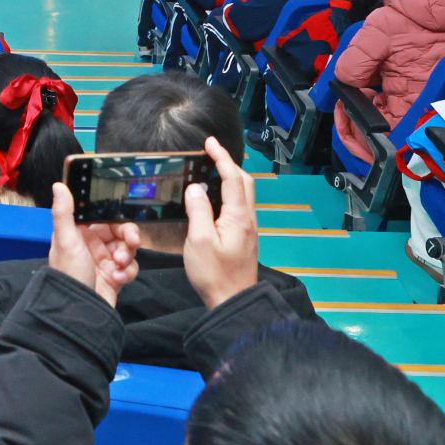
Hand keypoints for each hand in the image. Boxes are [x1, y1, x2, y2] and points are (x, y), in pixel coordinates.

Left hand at [49, 182, 140, 307]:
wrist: (79, 310)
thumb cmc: (69, 274)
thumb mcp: (65, 241)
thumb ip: (63, 213)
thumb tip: (58, 185)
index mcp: (78, 233)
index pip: (102, 216)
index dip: (115, 216)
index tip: (124, 219)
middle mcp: (91, 245)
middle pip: (119, 231)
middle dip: (128, 237)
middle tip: (132, 243)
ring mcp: (104, 261)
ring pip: (127, 249)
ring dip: (128, 256)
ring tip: (119, 267)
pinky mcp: (115, 276)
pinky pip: (130, 267)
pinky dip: (128, 272)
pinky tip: (118, 279)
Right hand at [183, 136, 259, 307]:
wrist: (233, 302)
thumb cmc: (214, 273)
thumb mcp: (198, 240)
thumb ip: (198, 210)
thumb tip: (195, 187)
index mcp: (238, 216)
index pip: (233, 178)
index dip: (222, 157)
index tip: (210, 142)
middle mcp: (248, 219)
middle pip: (245, 183)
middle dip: (229, 164)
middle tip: (210, 154)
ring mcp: (248, 229)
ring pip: (244, 194)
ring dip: (230, 178)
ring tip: (211, 170)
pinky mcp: (244, 238)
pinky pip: (239, 206)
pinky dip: (229, 192)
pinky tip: (214, 198)